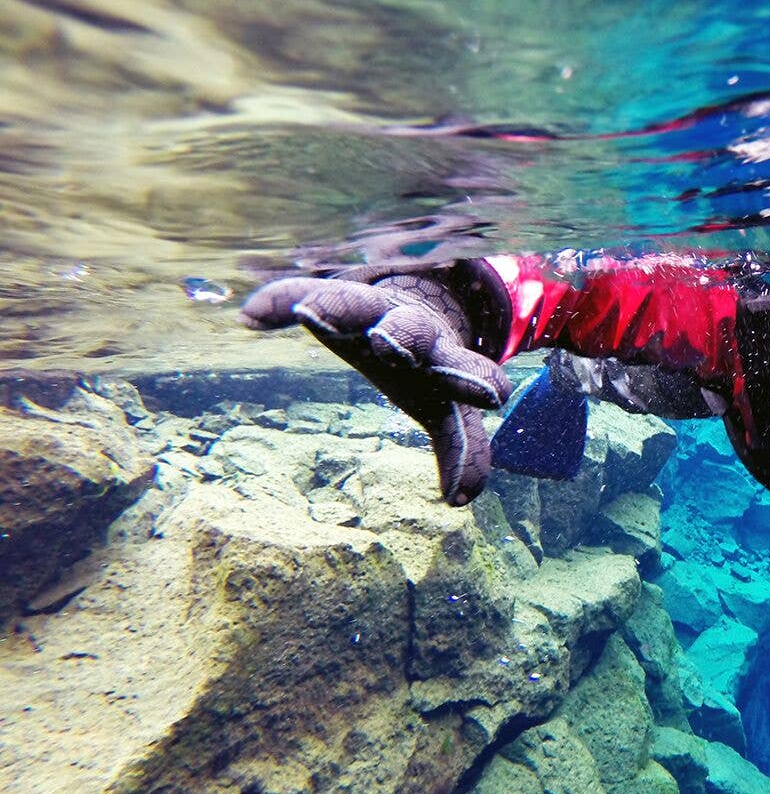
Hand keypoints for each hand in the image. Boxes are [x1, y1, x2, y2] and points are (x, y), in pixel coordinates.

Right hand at [240, 273, 510, 504]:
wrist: (417, 301)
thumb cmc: (428, 370)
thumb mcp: (444, 408)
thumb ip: (461, 450)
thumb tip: (459, 501)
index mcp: (443, 361)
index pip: (466, 372)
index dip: (478, 381)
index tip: (494, 394)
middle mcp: (410, 332)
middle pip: (410, 331)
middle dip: (403, 336)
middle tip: (391, 345)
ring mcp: (372, 311)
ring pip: (357, 303)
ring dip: (337, 307)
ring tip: (308, 312)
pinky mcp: (337, 296)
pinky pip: (304, 292)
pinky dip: (280, 301)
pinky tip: (251, 315)